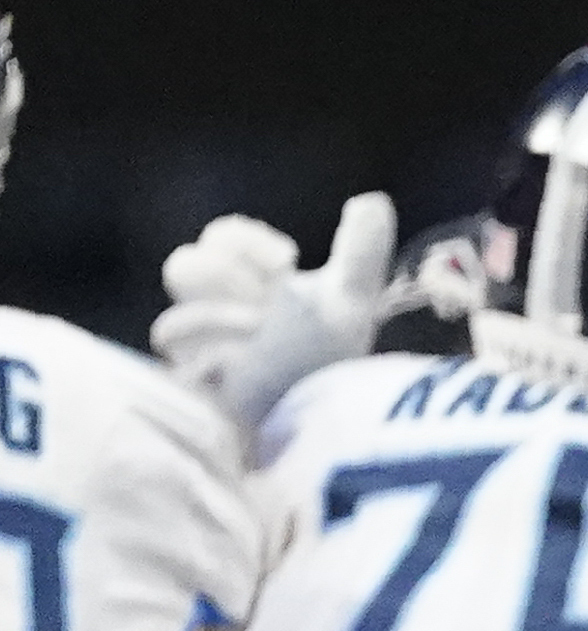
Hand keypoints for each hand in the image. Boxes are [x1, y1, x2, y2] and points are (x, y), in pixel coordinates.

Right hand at [153, 193, 399, 440]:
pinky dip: (213, 371)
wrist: (335, 430)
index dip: (244, 241)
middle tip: (268, 300)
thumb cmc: (337, 364)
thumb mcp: (352, 303)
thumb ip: (359, 251)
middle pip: (183, 268)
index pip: (220, 238)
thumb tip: (372, 200)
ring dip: (222, 328)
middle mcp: (220, 313)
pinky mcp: (196, 398)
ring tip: (261, 339)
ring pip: (173, 327)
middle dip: (225, 278)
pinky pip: (179, 376)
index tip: (287, 259)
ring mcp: (202, 356)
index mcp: (251, 284)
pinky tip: (243, 374)